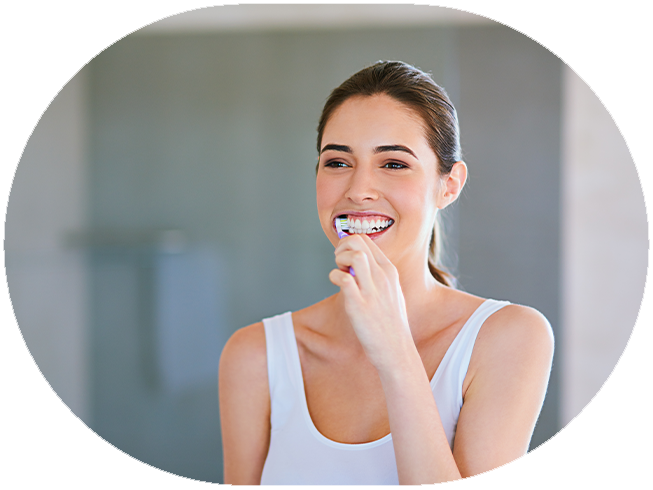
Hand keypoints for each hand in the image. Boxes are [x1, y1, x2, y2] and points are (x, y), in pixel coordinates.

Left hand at [328, 234, 412, 371]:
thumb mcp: (392, 291)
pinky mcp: (359, 305)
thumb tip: (357, 263)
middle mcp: (383, 277)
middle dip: (341, 247)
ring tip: (339, 272)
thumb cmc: (391, 323)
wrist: (396, 349)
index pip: (367, 240)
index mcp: (390, 271)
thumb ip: (377, 275)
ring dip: (340, 259)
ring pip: (354, 255)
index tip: (344, 258)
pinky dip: (334, 276)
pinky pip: (343, 279)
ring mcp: (372, 290)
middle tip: (338, 263)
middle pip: (358, 241)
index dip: (349, 244)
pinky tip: (336, 284)